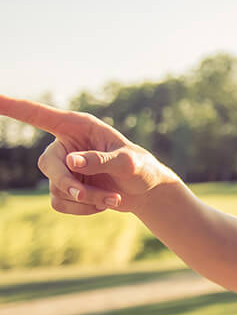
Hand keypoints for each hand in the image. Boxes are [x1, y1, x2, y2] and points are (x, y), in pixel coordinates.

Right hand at [0, 95, 174, 214]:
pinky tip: (104, 204)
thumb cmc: (141, 168)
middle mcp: (66, 145)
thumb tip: (70, 161)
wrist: (145, 191)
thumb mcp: (128, 162)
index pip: (37, 115)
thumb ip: (101, 160)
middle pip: (47, 164)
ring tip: (114, 199)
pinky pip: (61, 203)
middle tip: (86, 193)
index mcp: (78, 126)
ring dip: (86, 199)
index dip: (12, 106)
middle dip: (68, 182)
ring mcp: (63, 168)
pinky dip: (84, 208)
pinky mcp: (65, 188)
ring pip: (58, 189)